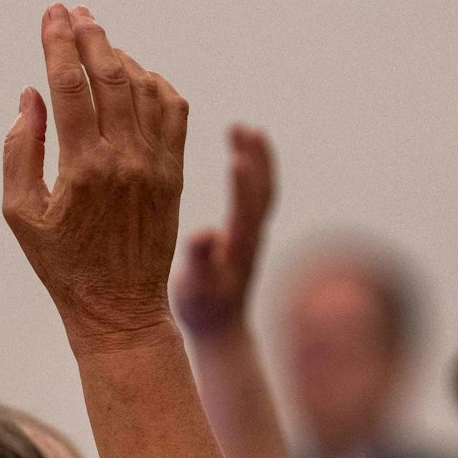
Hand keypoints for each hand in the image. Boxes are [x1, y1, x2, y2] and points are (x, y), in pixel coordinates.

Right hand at [3, 5, 189, 353]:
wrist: (118, 308)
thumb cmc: (62, 265)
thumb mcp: (20, 214)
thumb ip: (19, 150)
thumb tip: (30, 95)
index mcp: (81, 168)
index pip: (69, 87)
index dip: (58, 44)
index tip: (51, 15)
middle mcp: (124, 160)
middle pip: (110, 77)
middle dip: (90, 37)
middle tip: (75, 12)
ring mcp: (155, 165)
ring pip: (143, 89)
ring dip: (121, 57)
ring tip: (100, 40)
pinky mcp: (175, 174)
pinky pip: (174, 113)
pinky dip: (157, 85)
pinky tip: (139, 75)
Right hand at [173, 125, 275, 340]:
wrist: (222, 328)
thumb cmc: (203, 310)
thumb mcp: (196, 289)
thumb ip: (201, 261)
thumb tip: (206, 233)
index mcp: (239, 247)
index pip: (246, 210)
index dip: (244, 183)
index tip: (238, 153)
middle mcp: (253, 236)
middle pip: (261, 191)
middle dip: (255, 158)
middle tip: (243, 128)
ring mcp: (254, 234)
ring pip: (262, 189)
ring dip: (257, 157)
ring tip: (245, 129)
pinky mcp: (249, 233)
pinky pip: (256, 194)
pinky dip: (254, 170)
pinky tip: (242, 154)